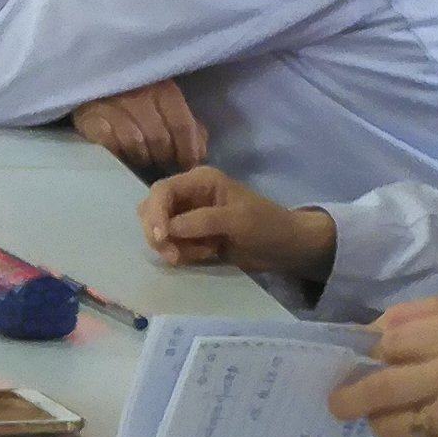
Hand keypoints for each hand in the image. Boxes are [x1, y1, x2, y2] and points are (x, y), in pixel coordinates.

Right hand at [68, 84, 209, 173]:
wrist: (94, 87)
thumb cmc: (137, 101)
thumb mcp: (167, 107)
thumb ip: (188, 127)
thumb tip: (201, 151)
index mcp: (163, 88)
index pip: (182, 125)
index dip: (188, 151)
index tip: (187, 166)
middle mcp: (138, 93)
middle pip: (159, 138)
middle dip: (164, 158)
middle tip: (163, 166)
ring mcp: (111, 103)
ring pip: (135, 142)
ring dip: (142, 157)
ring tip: (143, 160)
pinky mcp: (88, 116)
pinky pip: (108, 143)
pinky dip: (118, 152)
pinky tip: (121, 155)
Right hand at [139, 165, 331, 285]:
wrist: (285, 248)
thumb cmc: (267, 226)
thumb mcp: (238, 220)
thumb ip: (202, 221)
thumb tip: (168, 229)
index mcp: (200, 180)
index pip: (162, 191)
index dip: (155, 214)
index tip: (161, 239)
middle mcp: (189, 195)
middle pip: (151, 209)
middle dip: (158, 233)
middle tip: (174, 256)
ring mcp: (188, 216)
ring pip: (158, 230)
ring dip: (172, 246)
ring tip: (202, 253)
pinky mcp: (192, 235)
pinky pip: (171, 244)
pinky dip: (181, 253)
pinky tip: (205, 254)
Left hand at [334, 294, 437, 436]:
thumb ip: (437, 315)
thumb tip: (377, 331)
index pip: (389, 339)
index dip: (367, 352)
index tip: (356, 360)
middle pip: (380, 386)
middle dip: (349, 398)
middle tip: (338, 405)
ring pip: (398, 425)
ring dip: (387, 425)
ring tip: (389, 421)